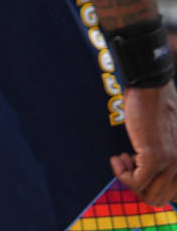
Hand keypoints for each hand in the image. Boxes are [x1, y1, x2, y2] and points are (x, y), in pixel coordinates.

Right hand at [116, 84, 176, 206]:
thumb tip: (146, 170)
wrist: (152, 88)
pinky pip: (135, 181)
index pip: (174, 196)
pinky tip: (117, 157)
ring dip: (129, 180)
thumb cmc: (156, 107)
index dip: (150, 187)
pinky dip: (121, 173)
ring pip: (149, 195)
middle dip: (137, 187)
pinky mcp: (156, 157)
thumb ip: (168, 155)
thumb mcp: (168, 137)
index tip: (137, 169)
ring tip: (123, 159)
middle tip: (127, 166)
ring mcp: (172, 163)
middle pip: (159, 198)